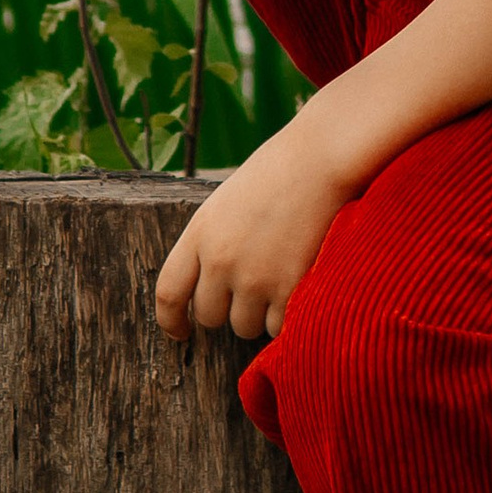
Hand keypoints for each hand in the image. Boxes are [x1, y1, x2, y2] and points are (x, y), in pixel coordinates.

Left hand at [154, 125, 360, 342]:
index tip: (181, 332)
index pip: (169, 293)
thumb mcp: (227, 203)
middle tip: (250, 290)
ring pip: (245, 326)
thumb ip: (212, 243)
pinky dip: (287, 317)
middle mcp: (220, 260)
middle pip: (210, 316)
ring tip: (279, 280)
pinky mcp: (288, 289)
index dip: (171, 321)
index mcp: (199, 233)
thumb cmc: (279, 173)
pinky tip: (297, 288)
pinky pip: (277, 327)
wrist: (322, 160)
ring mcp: (254, 277)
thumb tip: (211, 287)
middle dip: (227, 311)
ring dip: (259, 315)